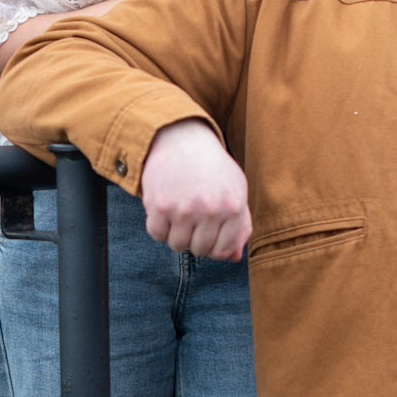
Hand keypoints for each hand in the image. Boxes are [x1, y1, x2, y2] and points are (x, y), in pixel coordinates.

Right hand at [140, 121, 251, 259]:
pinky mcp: (159, 205)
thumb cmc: (212, 168)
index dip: (214, 247)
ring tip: (179, 212)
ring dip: (176, 233)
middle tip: (192, 218)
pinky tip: (165, 208)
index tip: (208, 234)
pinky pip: (157, 234)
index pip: (224, 250)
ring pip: (177, 245)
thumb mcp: (235, 190)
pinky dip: (159, 226)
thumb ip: (240, 225)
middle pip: (200, 250)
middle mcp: (210, 210)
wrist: (181, 139)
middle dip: (195, 239)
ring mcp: (184, 209)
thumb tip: (234, 257)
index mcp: (233, 207)